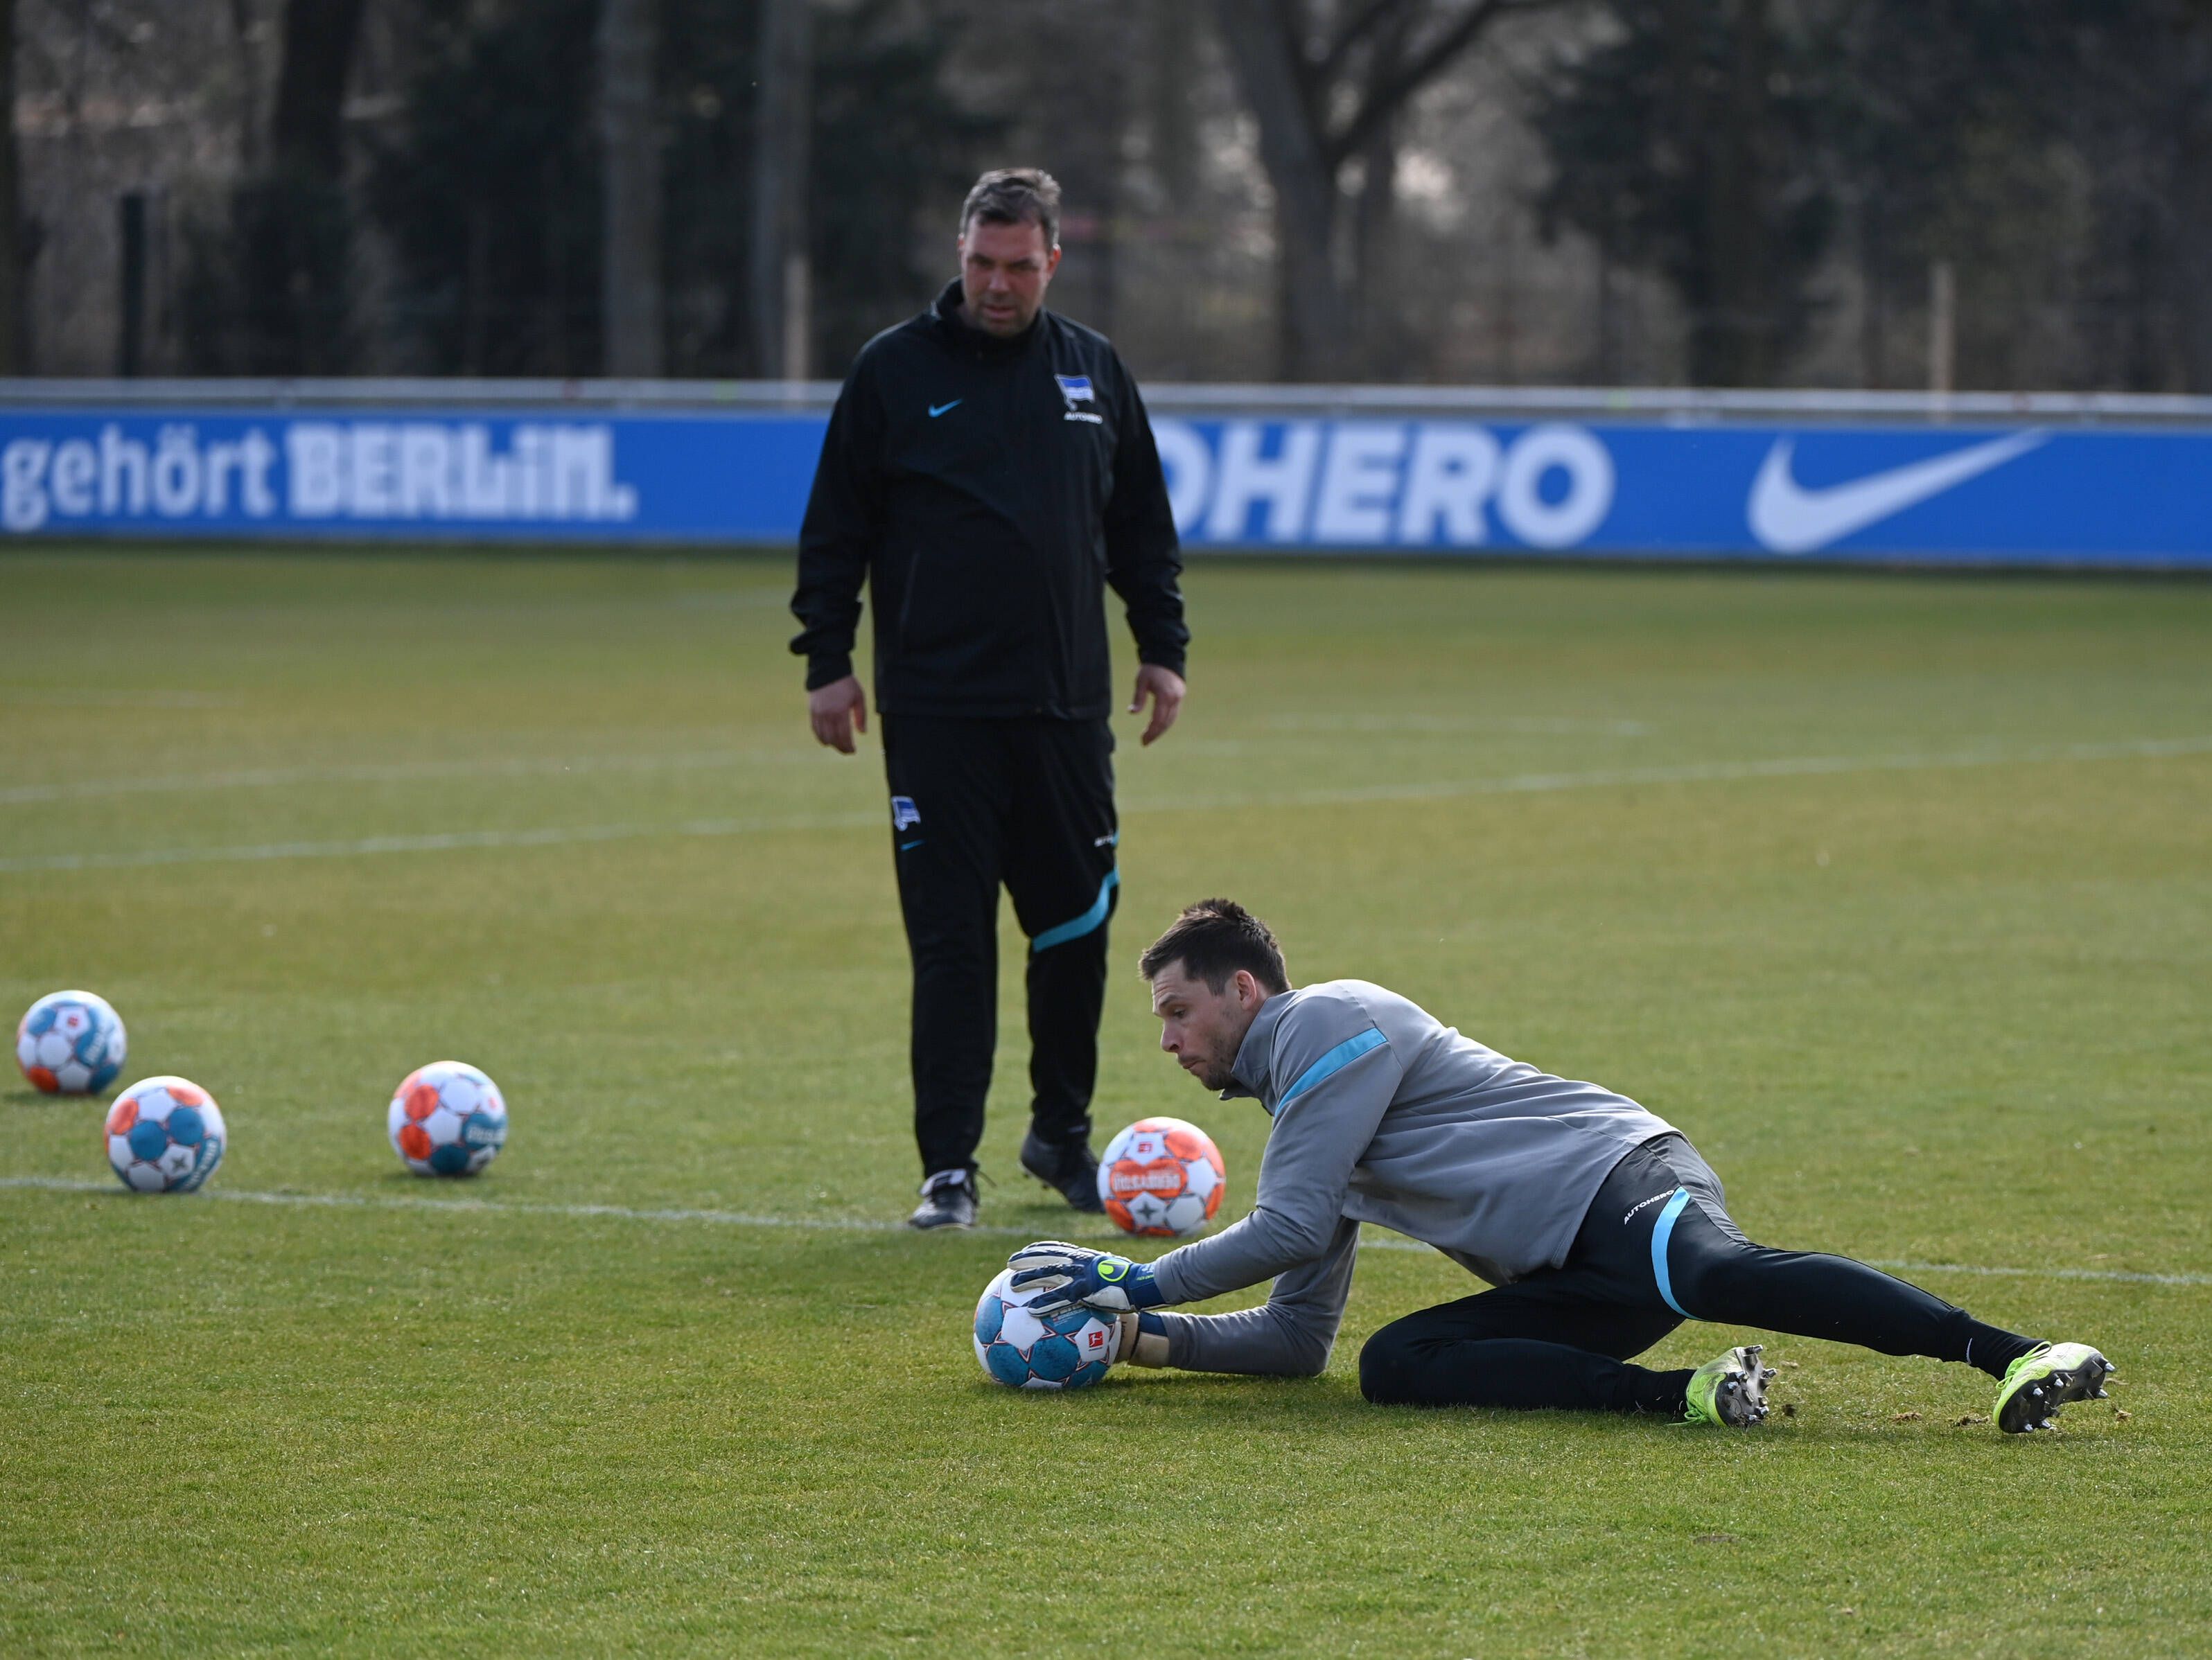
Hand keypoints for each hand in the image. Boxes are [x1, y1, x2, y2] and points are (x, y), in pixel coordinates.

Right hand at [808, 676, 867, 753]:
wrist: (828, 670)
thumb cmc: (846, 683)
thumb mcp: (859, 697)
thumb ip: (861, 716)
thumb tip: (862, 733)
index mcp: (841, 712)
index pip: (844, 735)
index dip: (848, 746)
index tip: (853, 751)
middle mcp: (828, 714)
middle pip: (833, 739)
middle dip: (841, 747)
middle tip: (847, 751)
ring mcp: (818, 713)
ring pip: (823, 736)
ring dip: (831, 744)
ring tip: (838, 746)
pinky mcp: (812, 711)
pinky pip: (815, 729)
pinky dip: (820, 737)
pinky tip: (826, 740)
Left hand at [1008, 1240, 1164, 1314]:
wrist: (1142, 1282)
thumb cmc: (1132, 1279)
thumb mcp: (1114, 1269)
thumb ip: (1103, 1270)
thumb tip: (1102, 1275)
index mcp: (1085, 1256)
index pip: (1058, 1247)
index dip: (1040, 1248)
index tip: (1027, 1250)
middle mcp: (1079, 1261)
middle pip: (1046, 1256)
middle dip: (1026, 1258)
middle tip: (1010, 1263)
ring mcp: (1080, 1274)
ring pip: (1047, 1274)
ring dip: (1027, 1278)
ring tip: (1011, 1285)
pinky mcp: (1084, 1290)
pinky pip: (1059, 1298)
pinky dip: (1043, 1303)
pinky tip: (1031, 1310)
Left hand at [1128, 664, 1184, 745]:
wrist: (1166, 656)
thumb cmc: (1151, 668)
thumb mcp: (1141, 681)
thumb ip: (1138, 698)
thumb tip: (1132, 713)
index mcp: (1165, 695)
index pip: (1158, 720)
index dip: (1151, 732)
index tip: (1143, 740)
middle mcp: (1175, 698)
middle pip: (1166, 722)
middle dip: (1156, 734)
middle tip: (1145, 742)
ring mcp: (1179, 698)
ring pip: (1172, 719)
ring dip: (1161, 730)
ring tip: (1150, 737)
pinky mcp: (1180, 696)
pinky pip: (1174, 713)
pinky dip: (1166, 722)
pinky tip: (1158, 727)